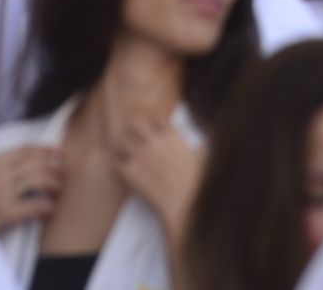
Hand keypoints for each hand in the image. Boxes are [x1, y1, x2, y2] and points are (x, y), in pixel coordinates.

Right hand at [0, 146, 61, 232]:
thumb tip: (26, 160)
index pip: (25, 150)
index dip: (44, 150)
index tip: (57, 152)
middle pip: (37, 164)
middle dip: (54, 168)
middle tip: (59, 176)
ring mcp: (2, 194)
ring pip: (41, 180)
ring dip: (54, 185)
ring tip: (56, 192)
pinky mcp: (5, 213)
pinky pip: (36, 206)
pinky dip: (47, 207)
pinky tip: (48, 210)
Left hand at [112, 116, 202, 240]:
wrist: (184, 204)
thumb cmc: (197, 183)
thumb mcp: (205, 157)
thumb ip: (204, 143)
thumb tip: (208, 137)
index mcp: (172, 137)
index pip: (156, 118)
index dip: (153, 124)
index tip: (152, 132)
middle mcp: (154, 142)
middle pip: (135, 122)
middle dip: (133, 128)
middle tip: (134, 138)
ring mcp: (141, 157)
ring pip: (121, 140)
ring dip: (122, 146)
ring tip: (125, 153)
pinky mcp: (130, 173)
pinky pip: (114, 162)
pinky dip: (116, 163)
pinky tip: (121, 168)